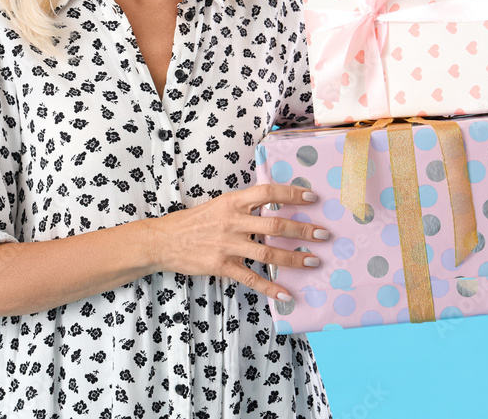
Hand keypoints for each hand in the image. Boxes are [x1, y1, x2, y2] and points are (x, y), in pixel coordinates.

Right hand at [150, 183, 330, 302]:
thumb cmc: (193, 221)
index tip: (313, 197)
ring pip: (267, 251)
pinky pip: (251, 277)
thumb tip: (274, 206)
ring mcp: (227, 244)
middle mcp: (232, 221)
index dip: (291, 194)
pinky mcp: (221, 266)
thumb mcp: (218, 204)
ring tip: (313, 261)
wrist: (163, 240)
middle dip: (302, 230)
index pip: (267, 192)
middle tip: (324, 234)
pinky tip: (287, 293)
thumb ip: (243, 205)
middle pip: (275, 224)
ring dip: (293, 257)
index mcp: (232, 201)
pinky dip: (271, 286)